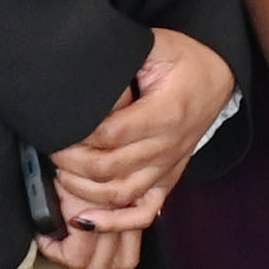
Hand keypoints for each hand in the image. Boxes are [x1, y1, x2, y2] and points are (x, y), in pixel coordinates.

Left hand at [44, 29, 232, 256]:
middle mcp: (170, 145)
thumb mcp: (155, 46)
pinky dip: (114, 222)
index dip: (77, 134)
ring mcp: (169, 165)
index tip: (56, 127)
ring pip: (120, 194)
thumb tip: (81, 74)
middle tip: (50, 148)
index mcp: (167, 112)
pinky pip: (143, 212)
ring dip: (82, 191)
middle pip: (110, 168)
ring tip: (60, 175)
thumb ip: (122, 57)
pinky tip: (85, 220)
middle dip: (70, 163)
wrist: (218, 76)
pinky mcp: (168, 178)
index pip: (111, 134)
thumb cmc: (183, 60)